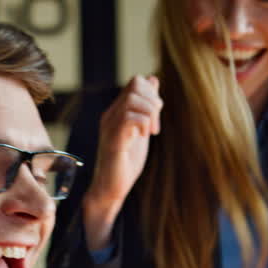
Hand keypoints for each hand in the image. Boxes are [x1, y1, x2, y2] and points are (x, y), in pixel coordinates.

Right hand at [82, 74, 161, 248]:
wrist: (111, 189)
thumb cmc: (125, 162)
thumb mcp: (141, 129)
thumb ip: (146, 107)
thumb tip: (152, 79)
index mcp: (117, 111)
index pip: (135, 82)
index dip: (152, 93)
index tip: (157, 116)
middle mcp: (110, 115)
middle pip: (135, 84)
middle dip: (153, 101)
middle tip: (156, 125)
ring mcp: (109, 126)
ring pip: (132, 100)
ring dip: (150, 114)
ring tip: (152, 132)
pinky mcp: (113, 140)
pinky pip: (129, 118)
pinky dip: (143, 124)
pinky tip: (145, 137)